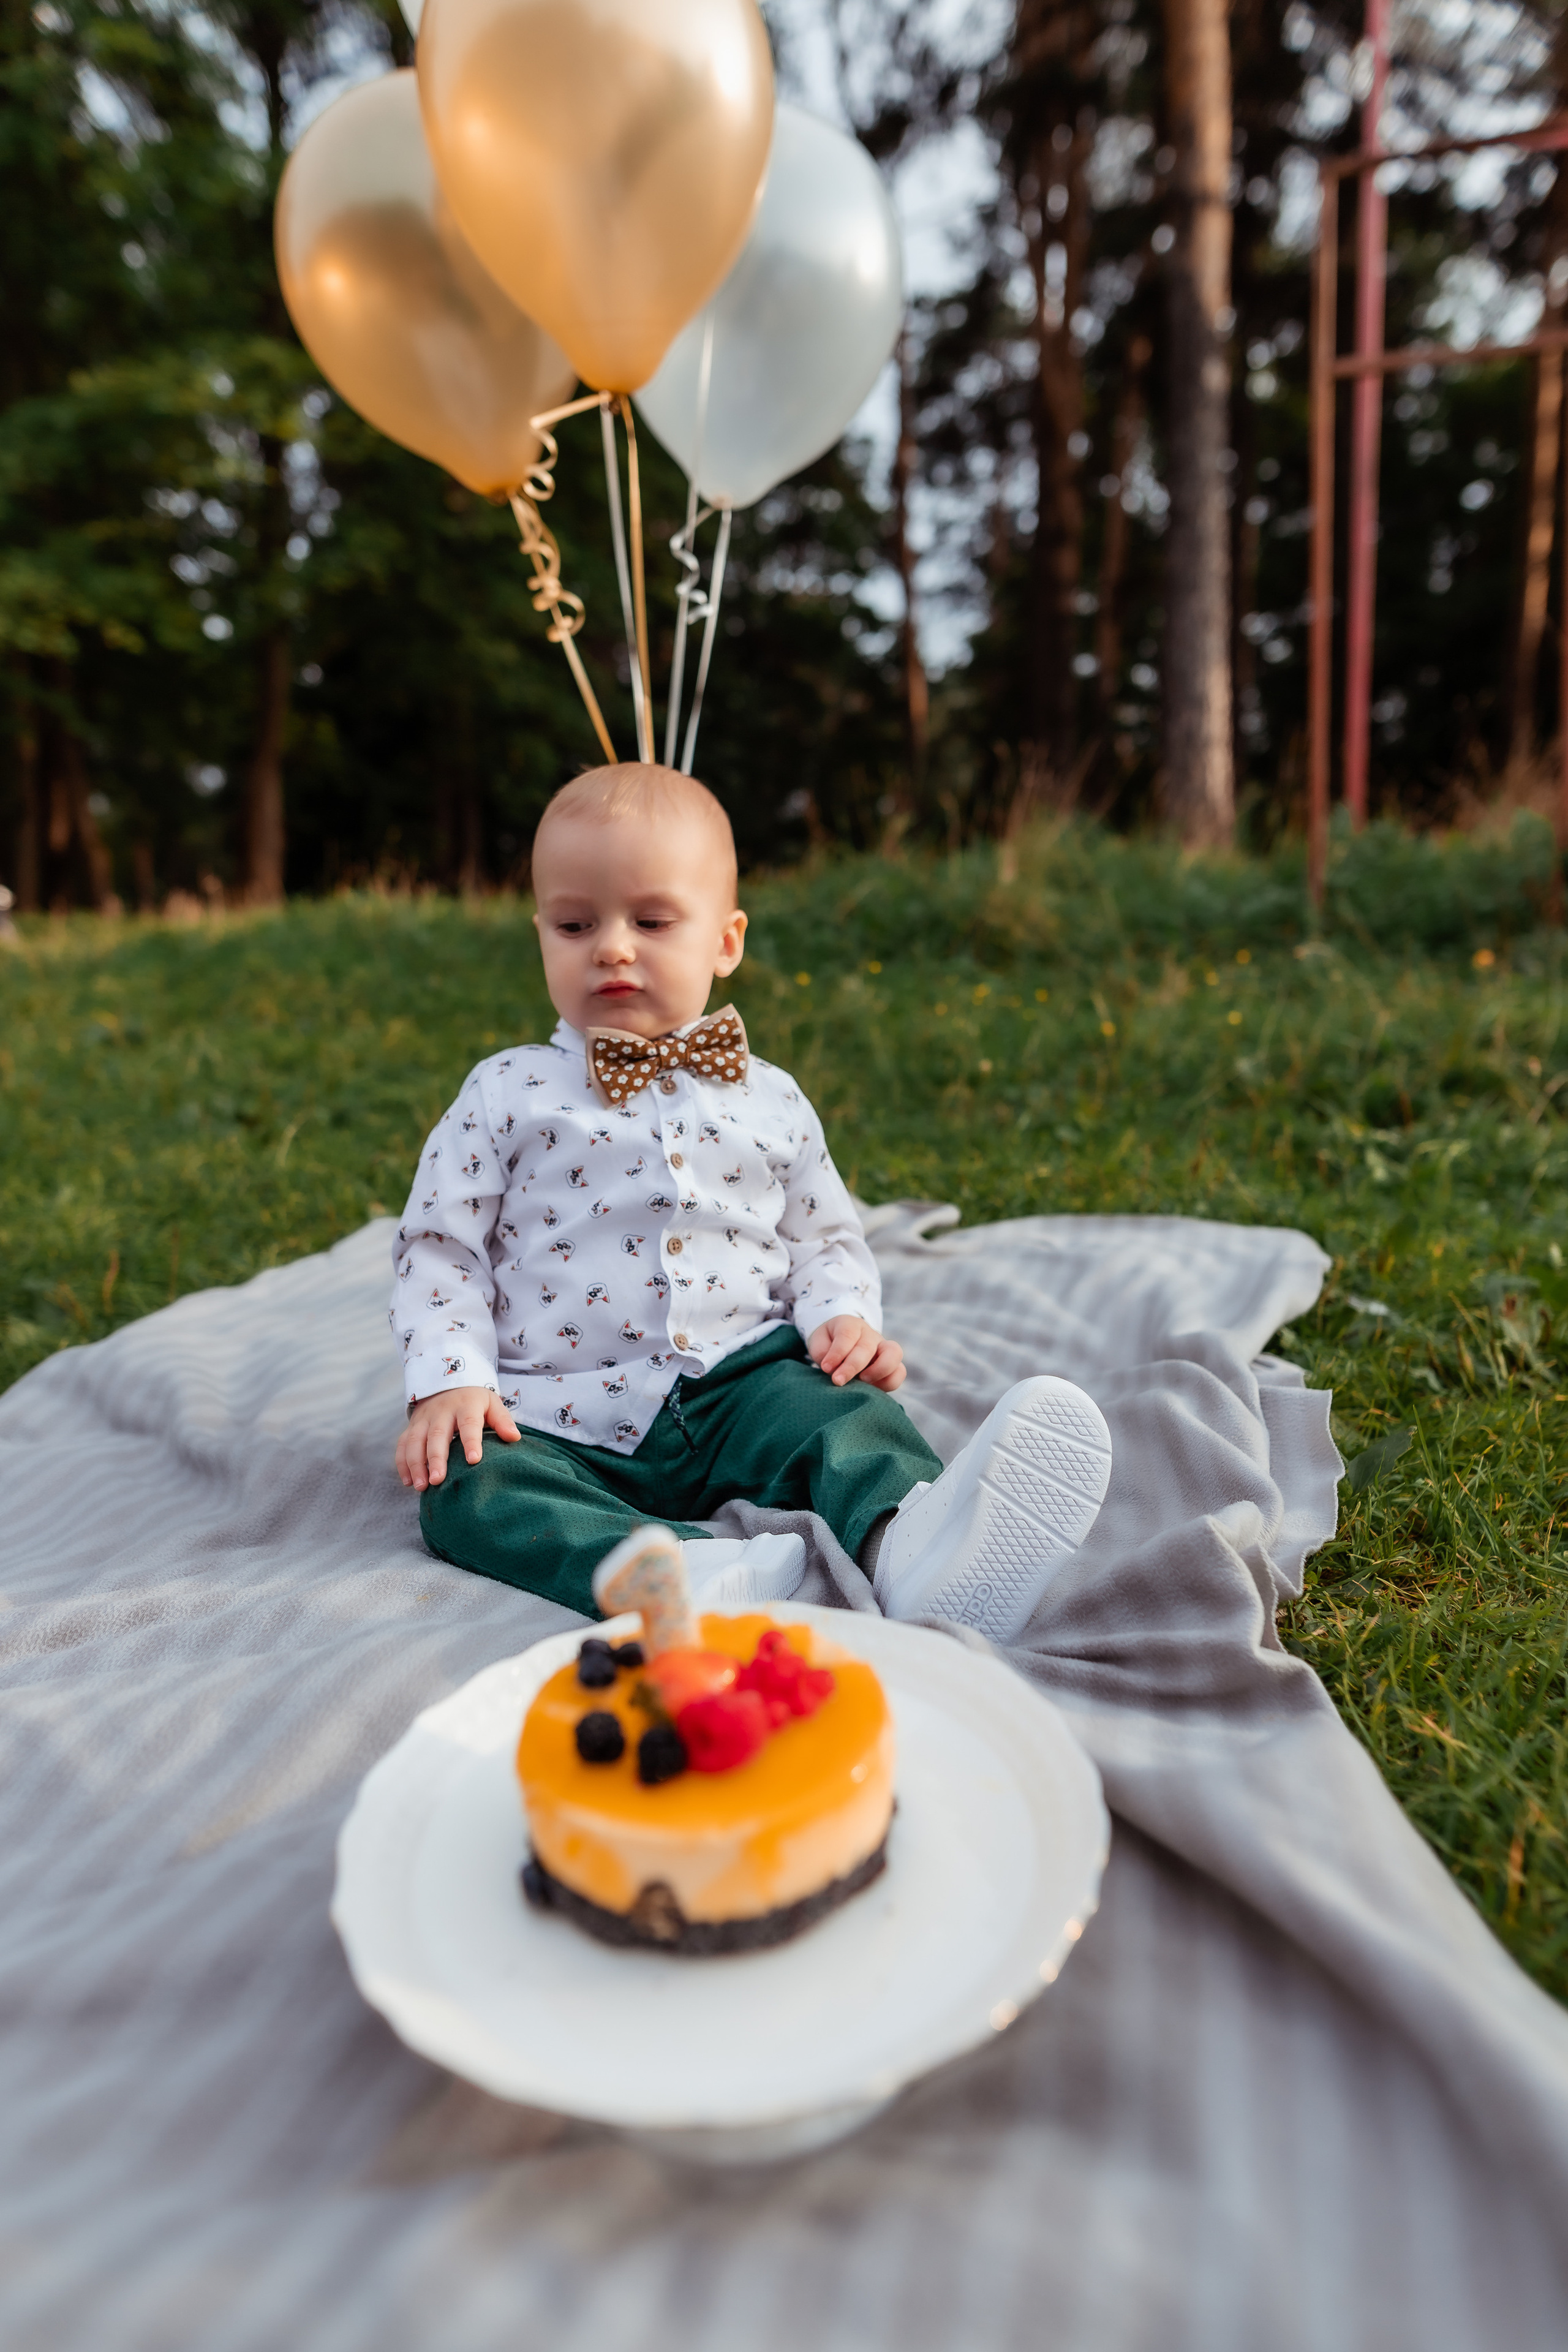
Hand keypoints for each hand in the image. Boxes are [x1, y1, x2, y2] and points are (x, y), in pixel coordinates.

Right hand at [396, 1385, 520, 1491]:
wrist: (447, 1385)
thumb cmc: (474, 1402)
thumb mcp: (492, 1404)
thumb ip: (502, 1420)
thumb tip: (514, 1438)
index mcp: (465, 1406)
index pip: (468, 1423)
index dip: (471, 1441)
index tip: (474, 1461)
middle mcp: (441, 1412)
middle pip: (437, 1436)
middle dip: (436, 1459)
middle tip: (438, 1481)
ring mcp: (423, 1420)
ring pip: (415, 1441)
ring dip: (416, 1464)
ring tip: (422, 1486)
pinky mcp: (411, 1427)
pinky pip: (402, 1445)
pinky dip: (402, 1463)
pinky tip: (408, 1482)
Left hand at [807, 1317, 905, 1392]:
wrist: (841, 1345)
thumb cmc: (828, 1345)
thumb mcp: (819, 1344)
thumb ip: (823, 1353)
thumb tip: (834, 1369)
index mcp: (851, 1325)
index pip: (847, 1334)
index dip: (837, 1352)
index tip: (825, 1367)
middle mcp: (870, 1335)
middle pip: (867, 1347)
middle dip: (852, 1366)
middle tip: (838, 1381)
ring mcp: (884, 1348)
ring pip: (894, 1354)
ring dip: (878, 1371)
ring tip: (862, 1381)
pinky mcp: (892, 1365)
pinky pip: (899, 1373)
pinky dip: (888, 1383)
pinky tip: (871, 1389)